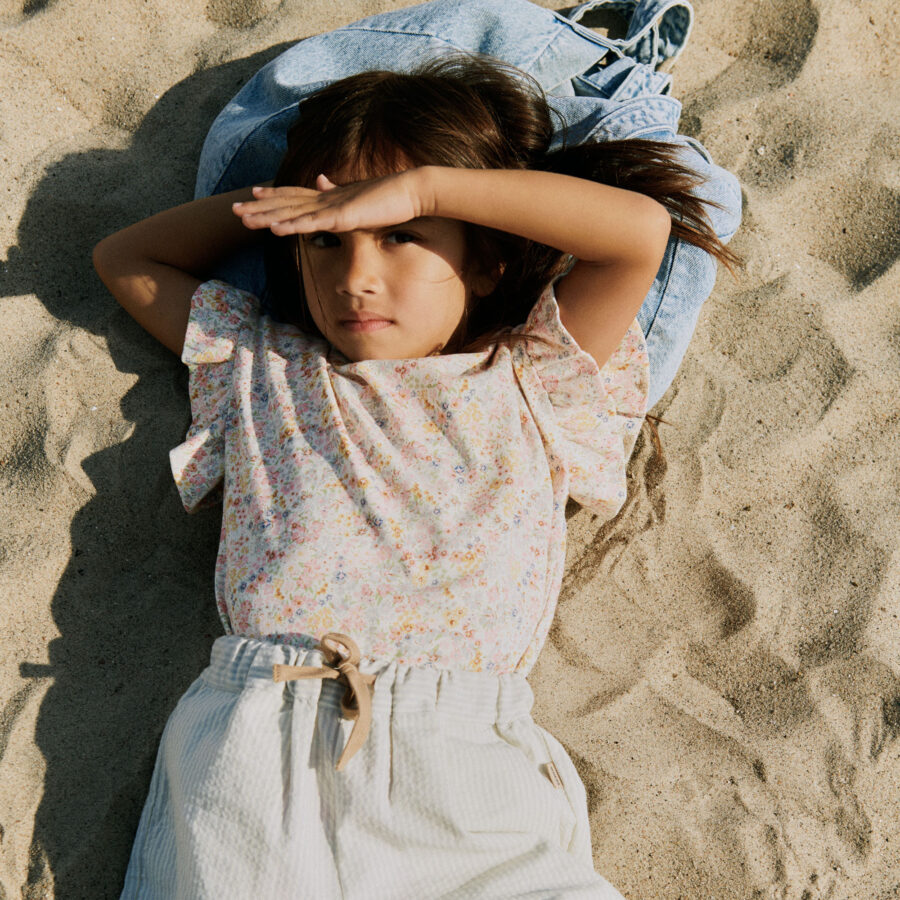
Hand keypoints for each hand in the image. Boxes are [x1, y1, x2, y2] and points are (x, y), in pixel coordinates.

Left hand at [231, 170, 430, 235]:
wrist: (412, 191)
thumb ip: (340, 192)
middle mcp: (326, 199)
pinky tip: (275, 229)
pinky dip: (292, 225)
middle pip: (286, 203)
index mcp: (331, 197)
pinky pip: (312, 224)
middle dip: (259, 208)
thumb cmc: (391, 197)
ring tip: (243, 220)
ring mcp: (332, 207)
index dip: (273, 196)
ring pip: (292, 213)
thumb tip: (323, 179)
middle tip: (234, 210)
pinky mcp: (342, 217)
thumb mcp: (360, 197)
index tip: (253, 195)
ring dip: (267, 217)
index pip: (295, 195)